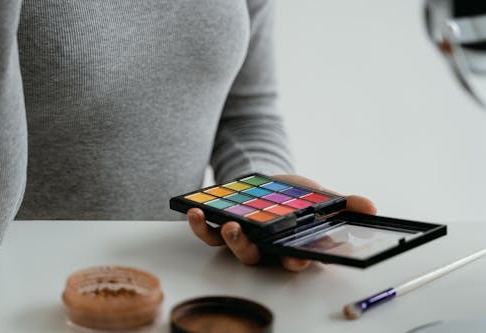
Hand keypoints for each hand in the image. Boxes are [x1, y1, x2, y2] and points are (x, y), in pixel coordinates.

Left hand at [187, 174, 375, 271]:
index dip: (297, 262)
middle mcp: (267, 249)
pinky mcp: (222, 228)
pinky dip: (200, 224)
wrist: (271, 183)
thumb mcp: (321, 196)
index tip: (297, 259)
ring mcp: (244, 241)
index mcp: (292, 246)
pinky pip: (209, 233)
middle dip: (253, 251)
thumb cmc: (299, 196)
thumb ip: (344, 204)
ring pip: (234, 249)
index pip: (297, 260)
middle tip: (250, 239)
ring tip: (227, 224)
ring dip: (229, 239)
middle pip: (260, 259)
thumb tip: (372, 207)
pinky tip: (197, 210)